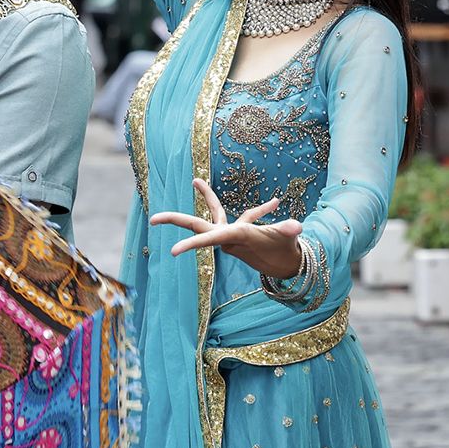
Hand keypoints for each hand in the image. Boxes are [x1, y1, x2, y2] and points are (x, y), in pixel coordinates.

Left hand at [150, 178, 302, 277]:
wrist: (289, 267)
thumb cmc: (286, 253)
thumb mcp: (287, 240)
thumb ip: (288, 232)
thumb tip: (296, 227)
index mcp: (234, 237)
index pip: (208, 238)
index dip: (191, 244)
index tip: (172, 251)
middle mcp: (228, 236)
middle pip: (197, 225)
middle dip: (175, 220)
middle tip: (152, 219)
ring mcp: (233, 234)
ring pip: (215, 213)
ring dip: (207, 197)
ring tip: (195, 180)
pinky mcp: (242, 232)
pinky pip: (245, 217)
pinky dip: (260, 210)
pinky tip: (275, 204)